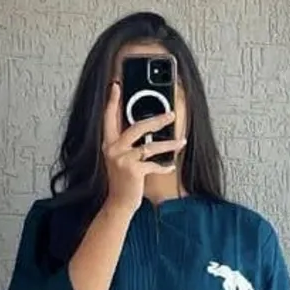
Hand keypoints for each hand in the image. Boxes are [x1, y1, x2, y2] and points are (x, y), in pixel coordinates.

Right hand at [102, 81, 185, 215]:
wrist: (118, 204)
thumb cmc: (123, 181)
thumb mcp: (120, 159)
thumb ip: (127, 143)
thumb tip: (146, 127)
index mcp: (108, 144)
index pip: (108, 117)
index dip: (112, 101)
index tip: (115, 85)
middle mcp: (113, 149)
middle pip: (137, 127)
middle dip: (157, 120)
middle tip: (172, 114)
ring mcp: (122, 160)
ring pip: (150, 146)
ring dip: (169, 144)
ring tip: (181, 140)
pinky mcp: (133, 171)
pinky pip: (153, 165)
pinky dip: (164, 167)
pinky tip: (171, 167)